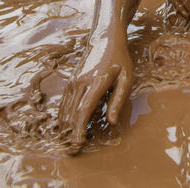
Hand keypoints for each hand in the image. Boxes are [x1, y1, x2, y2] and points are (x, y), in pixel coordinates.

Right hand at [58, 37, 132, 152]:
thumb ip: (118, 100)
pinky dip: (63, 117)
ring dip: (66, 127)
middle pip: (72, 113)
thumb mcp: (126, 78)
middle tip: (74, 151)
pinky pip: (64, 103)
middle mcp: (81, 82)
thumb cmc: (119, 60)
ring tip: (69, 143)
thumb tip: (112, 122)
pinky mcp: (71, 82)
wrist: (105, 39)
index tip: (79, 143)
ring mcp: (74, 81)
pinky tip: (65, 128)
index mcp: (97, 82)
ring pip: (65, 109)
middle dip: (71, 133)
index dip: (80, 128)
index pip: (84, 109)